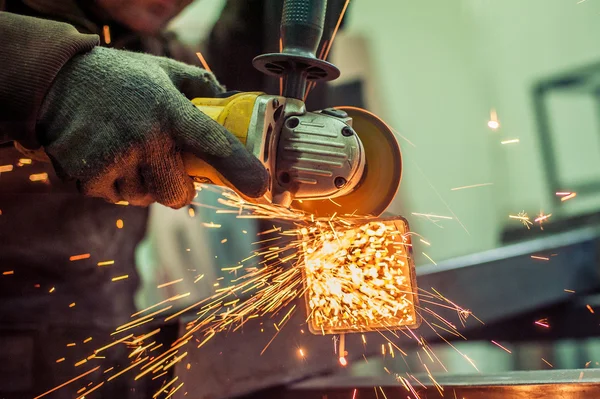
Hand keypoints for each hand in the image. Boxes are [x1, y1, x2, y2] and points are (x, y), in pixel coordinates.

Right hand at [37, 47, 267, 207]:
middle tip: (165, 165)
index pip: (214, 145)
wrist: (54, 82)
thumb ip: (199, 87)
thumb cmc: (117, 79)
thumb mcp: (162, 72)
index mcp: (170, 111)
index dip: (240, 169)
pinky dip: (113, 185)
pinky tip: (104, 156)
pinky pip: (113, 197)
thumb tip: (231, 100)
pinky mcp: (85, 176)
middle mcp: (144, 138)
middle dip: (177, 187)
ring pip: (144, 199)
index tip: (259, 187)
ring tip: (128, 152)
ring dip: (142, 185)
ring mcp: (113, 159)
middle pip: (178, 194)